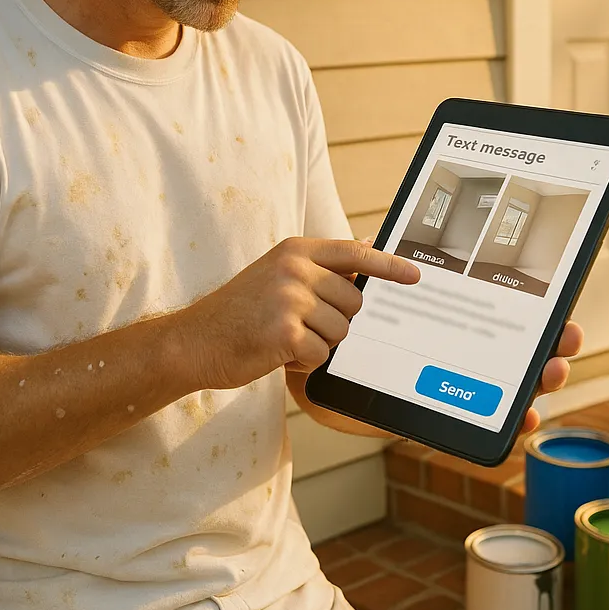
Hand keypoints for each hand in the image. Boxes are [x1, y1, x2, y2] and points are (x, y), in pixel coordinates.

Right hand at [180, 238, 419, 389]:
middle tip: (300, 324)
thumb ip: (320, 267)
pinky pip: (321, 354)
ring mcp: (290, 299)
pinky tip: (277, 353)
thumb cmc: (238, 313)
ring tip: (284, 337)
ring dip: (319, 343)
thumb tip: (368, 247)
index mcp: (295, 251)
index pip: (354, 253)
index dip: (389, 265)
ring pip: (341, 330)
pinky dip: (304, 362)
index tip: (415, 275)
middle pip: (354, 300)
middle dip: (336, 320)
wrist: (193, 341)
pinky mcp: (285, 332)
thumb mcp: (277, 275)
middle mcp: (294, 269)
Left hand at [350, 236, 579, 436]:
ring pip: (508, 389)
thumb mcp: (364, 295)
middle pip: (518, 354)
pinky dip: (507, 424)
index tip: (561, 315)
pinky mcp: (436, 414)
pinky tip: (523, 419)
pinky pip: (479, 424)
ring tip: (551, 375)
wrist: (317, 367)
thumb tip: (378, 240)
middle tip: (566, 343)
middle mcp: (459, 354)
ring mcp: (452, 388)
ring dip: (538, 384)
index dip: (538, 318)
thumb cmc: (349, 326)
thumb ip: (374, 269)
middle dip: (551, 348)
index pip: (503, 319)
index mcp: (451, 323)